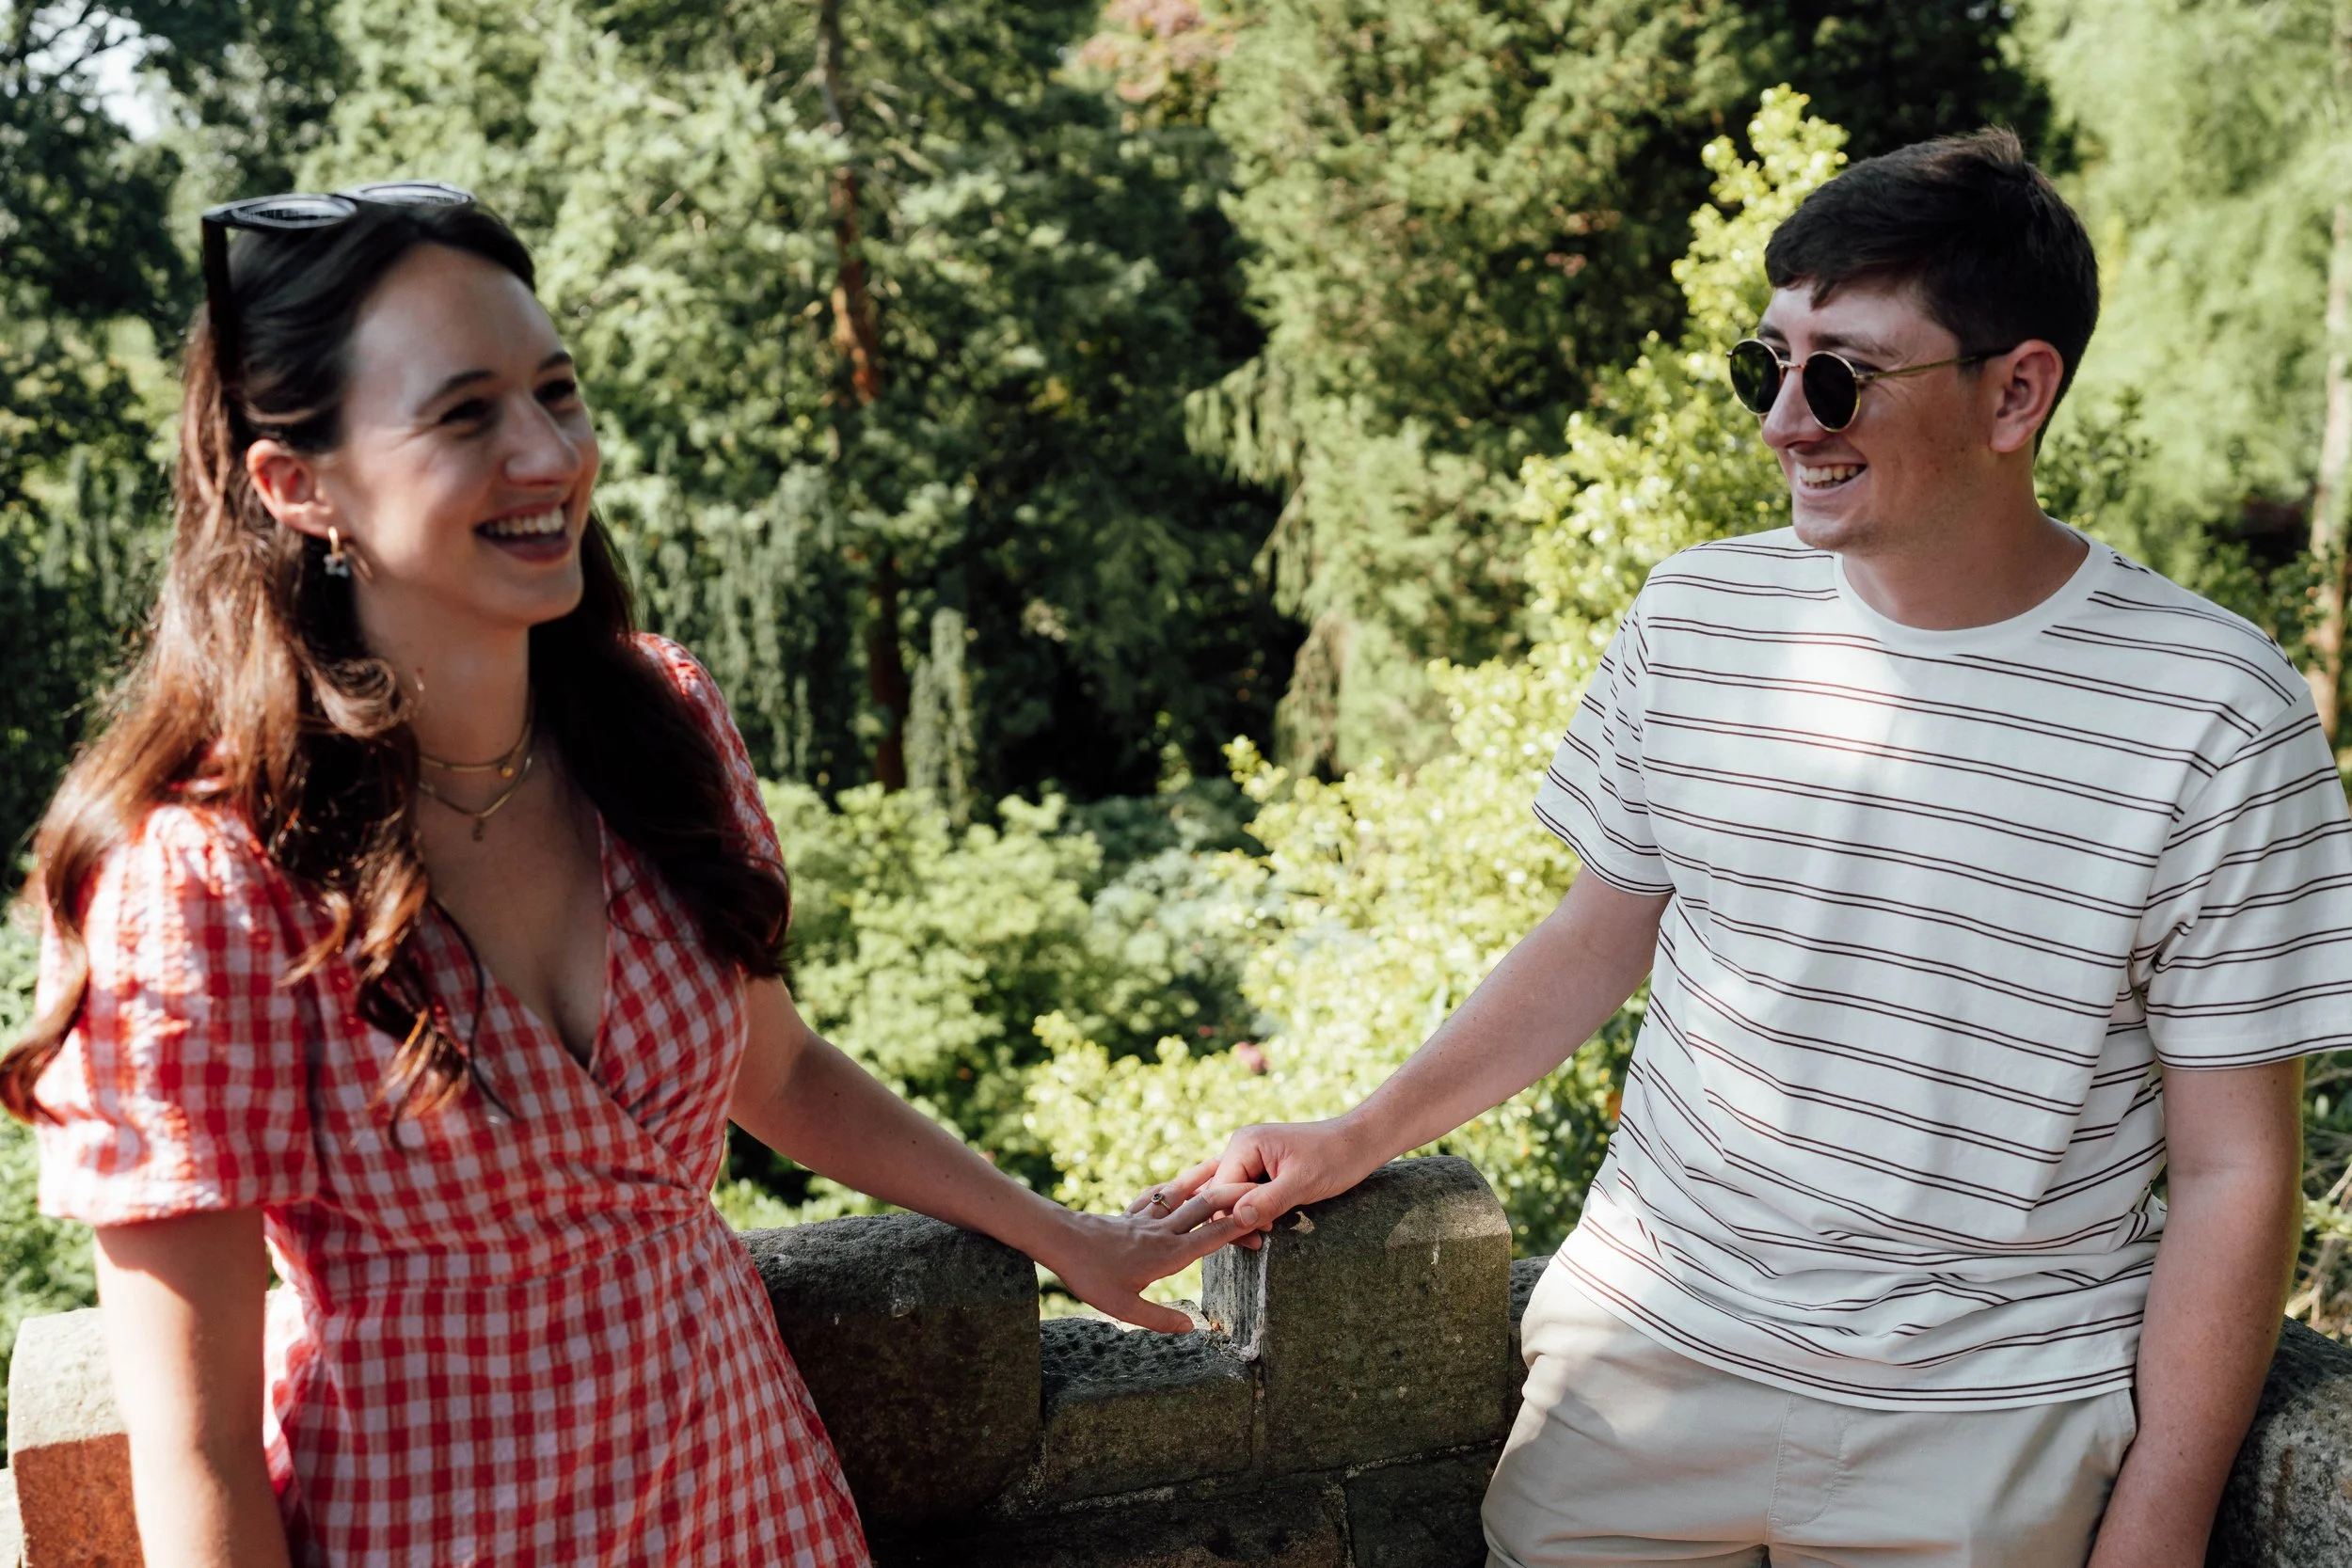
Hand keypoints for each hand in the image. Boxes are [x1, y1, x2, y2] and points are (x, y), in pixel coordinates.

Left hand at [1042, 1182, 1261, 1332]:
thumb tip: (1192, 1327)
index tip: (1265, 1217)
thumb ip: (1160, 1318)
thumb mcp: (1125, 1308)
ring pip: (1183, 1196)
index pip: (1214, 1237)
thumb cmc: (1091, 1276)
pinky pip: (1158, 1198)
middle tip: (1258, 1185)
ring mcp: (1146, 1220)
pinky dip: (1173, 1189)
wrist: (1060, 1241)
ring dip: (1206, 1181)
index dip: (1240, 1226)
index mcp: (1169, 1254)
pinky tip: (1175, 1185)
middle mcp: (1163, 1232)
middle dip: (1233, 1196)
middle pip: (1204, 1208)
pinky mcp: (1130, 1216)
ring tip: (1224, 1167)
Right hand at [1160, 1118, 1381, 1234]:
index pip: (1218, 1191)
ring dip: (1245, 1216)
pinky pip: (1244, 1191)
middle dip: (1236, 1219)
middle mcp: (1240, 1146)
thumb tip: (1236, 1220)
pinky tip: (1269, 1220)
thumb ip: (1268, 1201)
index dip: (1232, 1218)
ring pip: (1231, 1195)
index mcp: (1244, 1144)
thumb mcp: (1302, 1183)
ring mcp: (1249, 1155)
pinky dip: (1253, 1208)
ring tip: (1268, 1229)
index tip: (1260, 1234)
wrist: (1358, 1143)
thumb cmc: (1334, 1159)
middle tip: (1262, 1238)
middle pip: (1220, 1193)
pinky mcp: (1261, 1165)